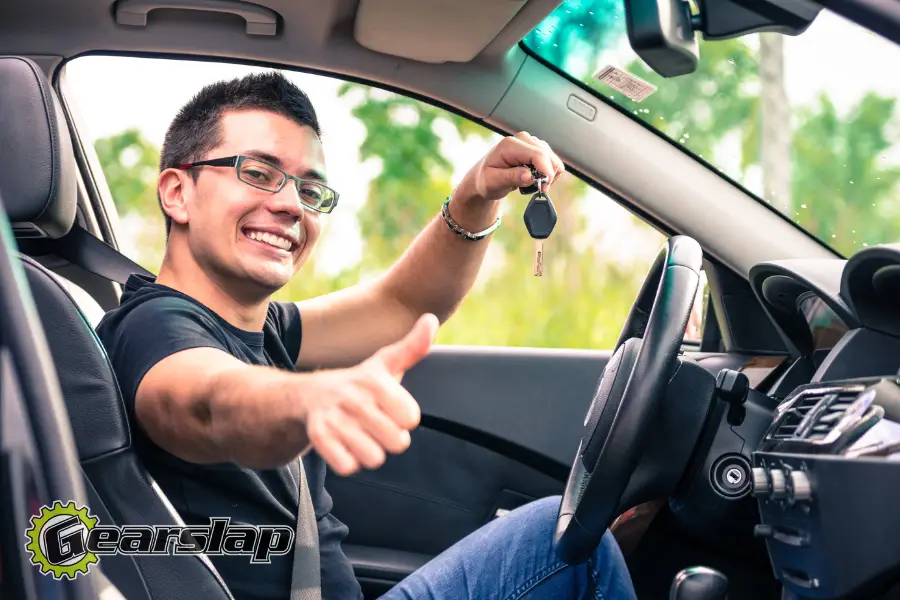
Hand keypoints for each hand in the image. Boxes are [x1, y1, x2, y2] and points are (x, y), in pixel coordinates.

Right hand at [301, 313, 438, 474]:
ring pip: (374, 458)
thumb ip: (414, 346)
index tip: (391, 408)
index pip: (411, 419)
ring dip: (371, 452)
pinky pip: (348, 467)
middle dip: (390, 438)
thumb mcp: (386, 362)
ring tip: (362, 435)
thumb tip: (431, 319)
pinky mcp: (319, 436)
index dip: (404, 418)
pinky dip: (349, 461)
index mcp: (375, 380)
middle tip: (376, 424)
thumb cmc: (361, 383)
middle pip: (397, 442)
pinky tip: (345, 445)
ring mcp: (335, 417)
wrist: (310, 394)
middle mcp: (354, 398)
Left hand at [454, 131, 564, 204]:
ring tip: (533, 184)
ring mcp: (531, 143)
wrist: (484, 178)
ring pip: (553, 159)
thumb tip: (529, 176)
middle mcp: (523, 139)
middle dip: (547, 176)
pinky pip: (552, 161)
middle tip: (537, 189)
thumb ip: (510, 178)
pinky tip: (536, 179)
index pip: (538, 155)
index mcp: (510, 145)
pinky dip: (548, 173)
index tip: (543, 188)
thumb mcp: (493, 182)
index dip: (546, 172)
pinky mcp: (537, 149)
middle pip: (549, 156)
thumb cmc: (486, 179)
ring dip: (548, 175)